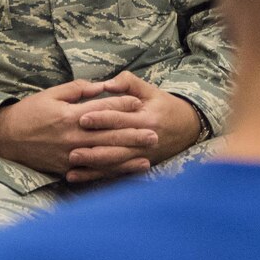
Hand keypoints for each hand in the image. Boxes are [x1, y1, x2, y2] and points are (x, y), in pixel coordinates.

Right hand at [0, 80, 156, 178]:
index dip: (122, 106)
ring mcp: (70, 155)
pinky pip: (92, 171)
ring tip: (148, 155)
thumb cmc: (29, 112)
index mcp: (70, 115)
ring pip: (104, 156)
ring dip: (128, 156)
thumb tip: (99, 85)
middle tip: (155, 134)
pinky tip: (125, 171)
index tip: (140, 103)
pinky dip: (110, 172)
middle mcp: (72, 136)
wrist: (4, 138)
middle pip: (109, 135)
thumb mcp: (51, 94)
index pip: (102, 109)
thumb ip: (76, 89)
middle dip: (133, 134)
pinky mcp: (66, 168)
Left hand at [68, 71, 202, 181]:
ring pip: (115, 162)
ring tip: (73, 164)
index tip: (82, 118)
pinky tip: (78, 176)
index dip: (102, 118)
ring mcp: (142, 156)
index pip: (121, 119)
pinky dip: (96, 176)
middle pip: (116, 146)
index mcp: (146, 119)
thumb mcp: (150, 90)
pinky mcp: (138, 166)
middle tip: (72, 149)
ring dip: (93, 165)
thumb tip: (107, 84)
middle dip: (94, 148)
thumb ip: (129, 83)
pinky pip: (115, 172)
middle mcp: (144, 140)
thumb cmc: (164, 106)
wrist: (188, 128)